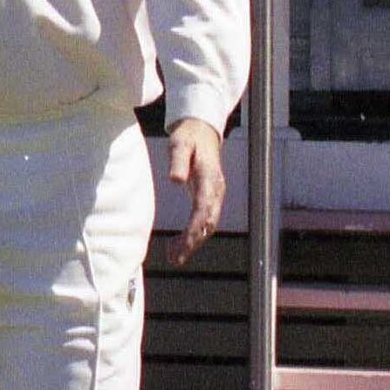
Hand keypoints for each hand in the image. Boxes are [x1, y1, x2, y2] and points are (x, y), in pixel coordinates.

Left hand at [164, 117, 224, 264]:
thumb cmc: (188, 137)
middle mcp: (216, 190)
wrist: (202, 131)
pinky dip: (193, 236)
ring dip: (192, 243)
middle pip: (208, 223)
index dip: (194, 227)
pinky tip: (178, 245)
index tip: (183, 243)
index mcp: (209, 178)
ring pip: (207, 226)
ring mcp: (215, 196)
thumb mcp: (179, 144)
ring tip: (173, 257)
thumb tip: (175, 180)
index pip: (203, 208)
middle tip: (175, 258)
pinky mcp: (209, 199)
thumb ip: (177, 161)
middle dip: (193, 242)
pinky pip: (204, 222)